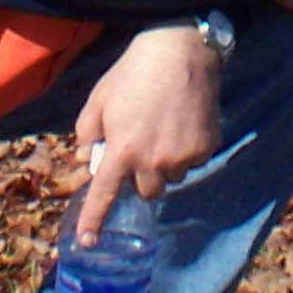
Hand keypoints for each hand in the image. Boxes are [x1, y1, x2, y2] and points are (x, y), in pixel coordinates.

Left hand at [70, 22, 224, 239]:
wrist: (181, 49)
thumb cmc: (133, 72)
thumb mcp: (99, 98)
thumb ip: (87, 134)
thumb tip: (89, 160)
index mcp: (122, 150)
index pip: (104, 196)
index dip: (93, 222)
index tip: (87, 243)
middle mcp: (153, 161)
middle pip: (146, 191)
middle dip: (142, 176)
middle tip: (141, 148)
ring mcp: (183, 156)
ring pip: (172, 176)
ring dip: (165, 163)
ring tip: (164, 129)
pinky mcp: (206, 147)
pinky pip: (193, 161)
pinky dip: (186, 150)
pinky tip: (183, 123)